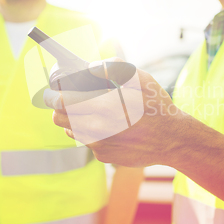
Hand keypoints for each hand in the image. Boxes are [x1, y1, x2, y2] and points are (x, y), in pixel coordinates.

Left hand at [45, 57, 185, 166]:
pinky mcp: (104, 157)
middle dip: (57, 106)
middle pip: (59, 118)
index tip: (51, 90)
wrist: (173, 140)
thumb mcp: (142, 79)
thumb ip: (115, 67)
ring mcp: (99, 146)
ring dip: (74, 119)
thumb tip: (92, 66)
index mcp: (103, 107)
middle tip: (64, 99)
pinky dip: (90, 132)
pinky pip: (87, 143)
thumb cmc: (157, 107)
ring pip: (71, 130)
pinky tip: (106, 125)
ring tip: (90, 110)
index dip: (51, 95)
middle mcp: (97, 129)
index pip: (60, 102)